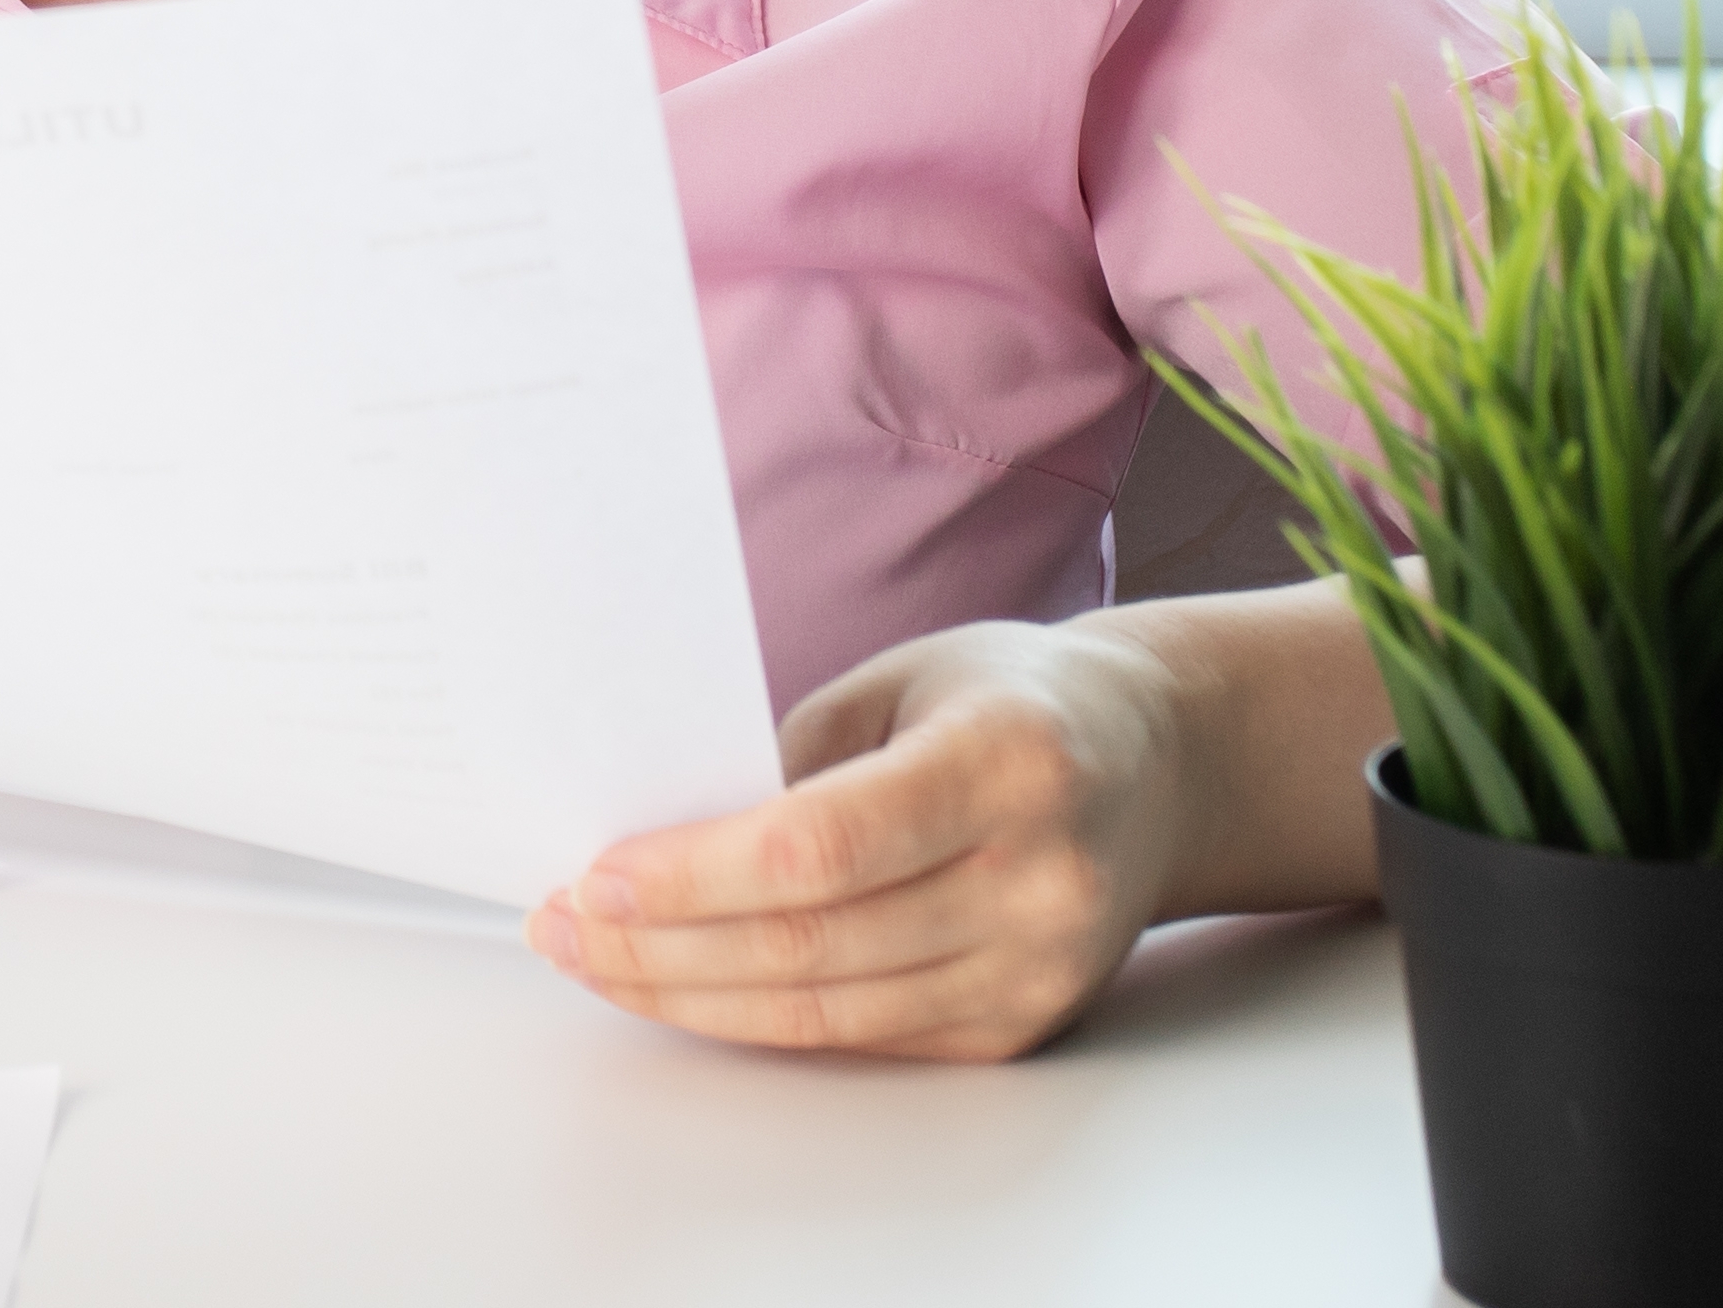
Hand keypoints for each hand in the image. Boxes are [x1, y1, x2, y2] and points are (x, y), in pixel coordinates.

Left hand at [526, 617, 1194, 1061]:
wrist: (1159, 765)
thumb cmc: (1008, 702)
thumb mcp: (900, 682)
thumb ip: (789, 761)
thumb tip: (651, 842)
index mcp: (1006, 758)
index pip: (821, 844)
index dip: (692, 875)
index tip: (594, 874)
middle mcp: (1038, 874)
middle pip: (810, 942)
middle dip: (660, 946)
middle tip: (563, 925)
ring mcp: (1037, 966)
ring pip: (826, 1012)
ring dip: (690, 995)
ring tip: (600, 961)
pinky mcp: (1021, 1023)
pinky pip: (864, 1039)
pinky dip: (762, 1017)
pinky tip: (691, 985)